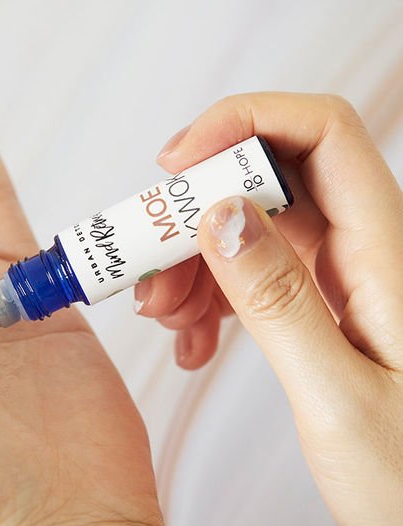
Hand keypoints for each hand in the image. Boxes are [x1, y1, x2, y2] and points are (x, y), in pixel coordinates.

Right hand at [135, 93, 402, 525]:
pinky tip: (194, 340)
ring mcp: (346, 277)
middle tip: (151, 271)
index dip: (243, 123)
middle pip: (273, 180)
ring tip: (168, 320)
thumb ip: (278, 301)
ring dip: (197, 263)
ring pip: (254, 229)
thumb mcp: (338, 397)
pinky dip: (214, 296)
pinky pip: (258, 274)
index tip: (174, 164)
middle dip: (198, 212)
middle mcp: (370, 252)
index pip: (321, 135)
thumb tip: (222, 214)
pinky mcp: (326, 305)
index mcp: (390, 257)